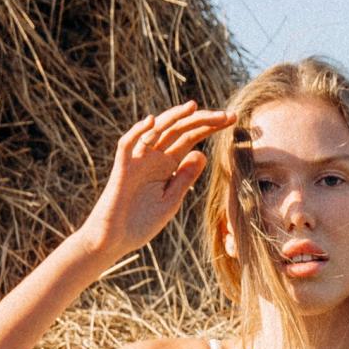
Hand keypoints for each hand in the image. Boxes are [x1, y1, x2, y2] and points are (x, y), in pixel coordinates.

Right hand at [85, 101, 234, 261]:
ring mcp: (137, 160)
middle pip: (178, 130)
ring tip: (193, 108)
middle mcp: (153, 156)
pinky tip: (152, 122)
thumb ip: (185, 178)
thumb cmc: (141, 223)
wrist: (115, 240)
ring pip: (156, 131)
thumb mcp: (171, 200)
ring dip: (173, 118)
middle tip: (227, 115)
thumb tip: (203, 154)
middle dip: (202, 120)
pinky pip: (127, 145)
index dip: (210, 127)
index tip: (233, 120)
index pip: (191, 137)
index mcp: (168, 164)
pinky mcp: (121, 169)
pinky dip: (138, 132)